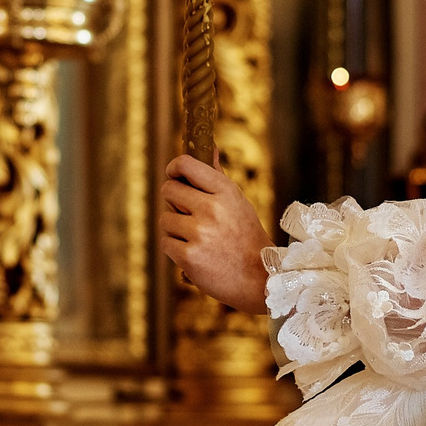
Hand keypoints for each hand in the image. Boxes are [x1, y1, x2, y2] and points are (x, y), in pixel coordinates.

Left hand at [160, 155, 271, 315]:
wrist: (260, 279)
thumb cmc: (247, 238)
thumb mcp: (238, 203)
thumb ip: (217, 177)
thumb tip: (209, 146)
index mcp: (225, 191)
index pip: (185, 164)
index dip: (173, 168)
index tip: (174, 175)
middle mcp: (211, 209)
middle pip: (168, 190)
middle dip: (173, 202)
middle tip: (187, 213)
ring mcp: (199, 233)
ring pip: (165, 219)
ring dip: (175, 229)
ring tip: (198, 239)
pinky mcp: (189, 256)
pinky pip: (166, 243)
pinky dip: (176, 250)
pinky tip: (196, 254)